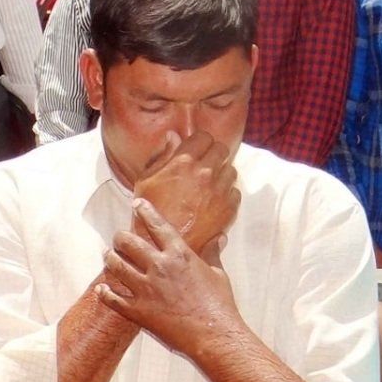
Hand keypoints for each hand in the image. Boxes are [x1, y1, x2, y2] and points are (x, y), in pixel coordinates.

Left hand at [97, 200, 243, 355]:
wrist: (214, 334)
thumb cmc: (219, 305)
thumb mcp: (218, 274)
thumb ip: (212, 253)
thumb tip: (219, 237)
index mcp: (179, 254)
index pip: (157, 225)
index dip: (145, 211)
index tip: (137, 204)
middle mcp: (159, 267)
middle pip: (128, 242)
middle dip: (120, 238)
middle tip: (118, 239)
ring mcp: (146, 289)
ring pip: (116, 266)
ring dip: (109, 259)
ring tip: (107, 257)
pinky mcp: (138, 311)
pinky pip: (112, 299)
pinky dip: (105, 293)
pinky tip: (102, 289)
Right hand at [131, 133, 238, 253]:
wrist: (162, 245)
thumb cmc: (151, 212)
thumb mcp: (146, 179)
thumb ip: (162, 155)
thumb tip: (174, 136)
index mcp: (184, 161)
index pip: (204, 137)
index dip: (199, 143)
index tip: (196, 151)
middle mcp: (205, 172)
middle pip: (221, 149)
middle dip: (213, 154)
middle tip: (204, 166)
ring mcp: (219, 191)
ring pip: (231, 170)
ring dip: (221, 174)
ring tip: (209, 185)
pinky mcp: (228, 209)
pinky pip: (235, 192)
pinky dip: (227, 194)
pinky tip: (213, 201)